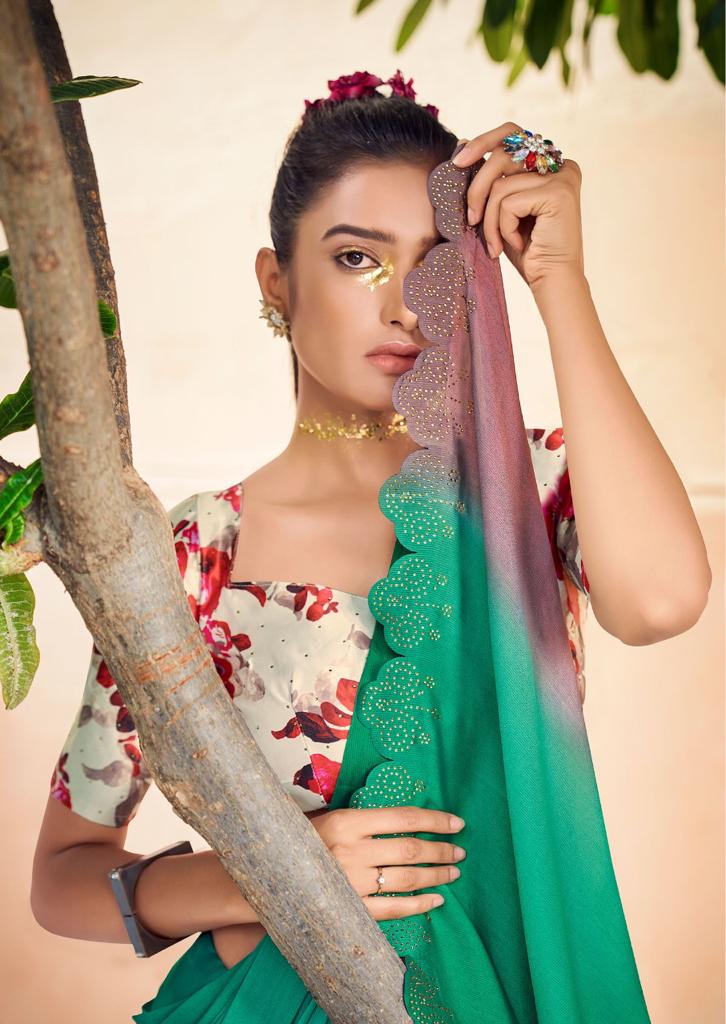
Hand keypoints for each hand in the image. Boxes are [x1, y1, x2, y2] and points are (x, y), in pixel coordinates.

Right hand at [310, 805, 465, 920]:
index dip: (434, 821)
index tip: (456, 823)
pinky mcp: (351, 910)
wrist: (270, 873)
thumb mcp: (332, 819)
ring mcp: (351, 884)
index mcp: (348, 822)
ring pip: (407, 879)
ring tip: (453, 873)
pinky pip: (394, 909)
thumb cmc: (305, 841)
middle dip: (441, 851)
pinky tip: (436, 900)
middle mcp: (352, 852)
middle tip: (459, 851)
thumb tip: (412, 821)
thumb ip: (367, 821)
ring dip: (436, 876)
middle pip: (410, 850)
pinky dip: (419, 904)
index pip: (403, 819)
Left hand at [451, 121, 584, 288]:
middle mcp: (562, 164)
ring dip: (489, 219)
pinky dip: (502, 227)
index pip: (513, 134)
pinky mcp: (559, 192)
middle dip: (477, 185)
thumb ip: (492, 178)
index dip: (483, 141)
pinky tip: (515, 245)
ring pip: (501, 184)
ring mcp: (563, 176)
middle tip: (470, 216)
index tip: (458, 161)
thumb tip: (462, 143)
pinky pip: (508, 202)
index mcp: (552, 164)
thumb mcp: (504, 209)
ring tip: (495, 243)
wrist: (551, 282)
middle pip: (504, 153)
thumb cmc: (527, 251)